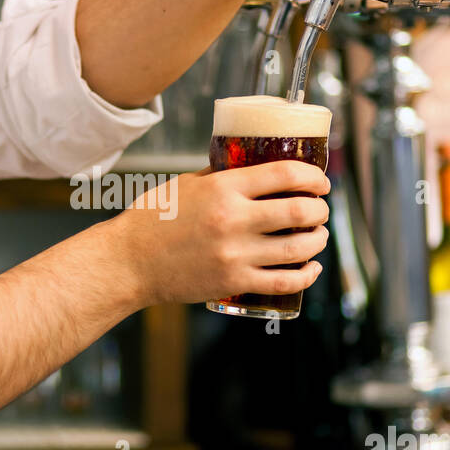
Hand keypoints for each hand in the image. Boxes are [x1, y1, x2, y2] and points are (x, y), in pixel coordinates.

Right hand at [116, 161, 330, 306]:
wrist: (128, 262)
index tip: (320, 182)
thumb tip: (249, 167)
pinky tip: (311, 267)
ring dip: (318, 240)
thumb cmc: (152, 220)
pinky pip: (283, 281)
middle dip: (320, 209)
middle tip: (321, 209)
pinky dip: (306, 275)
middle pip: (299, 211)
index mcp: (222, 189)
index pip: (284, 175)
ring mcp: (234, 254)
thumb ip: (220, 177)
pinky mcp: (232, 281)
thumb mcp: (186, 185)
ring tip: (320, 236)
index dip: (313, 177)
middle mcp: (233, 220)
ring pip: (297, 248)